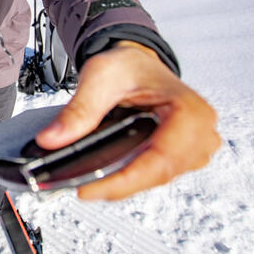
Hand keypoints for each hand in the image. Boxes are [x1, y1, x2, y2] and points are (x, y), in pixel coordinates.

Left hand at [35, 41, 220, 200]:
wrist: (138, 63)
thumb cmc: (129, 66)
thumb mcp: (99, 78)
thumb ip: (78, 110)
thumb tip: (52, 139)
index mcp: (188, 110)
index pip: (158, 159)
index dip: (123, 180)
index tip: (87, 190)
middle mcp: (200, 131)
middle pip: (157, 175)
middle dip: (117, 185)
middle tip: (79, 189)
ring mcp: (195, 146)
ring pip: (155, 179)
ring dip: (123, 184)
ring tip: (88, 183)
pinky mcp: (184, 155)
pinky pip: (155, 175)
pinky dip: (130, 178)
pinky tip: (106, 178)